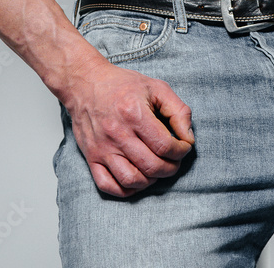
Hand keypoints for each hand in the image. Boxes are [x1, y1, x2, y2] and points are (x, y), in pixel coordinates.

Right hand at [66, 58, 194, 197]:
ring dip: (151, 181)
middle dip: (171, 168)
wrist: (85, 84)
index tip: (184, 146)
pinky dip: (126, 190)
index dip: (181, 151)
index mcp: (134, 113)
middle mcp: (117, 134)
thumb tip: (189, 137)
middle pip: (151, 166)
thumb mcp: (155, 87)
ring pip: (131, 180)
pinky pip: (108, 186)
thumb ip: (178, 110)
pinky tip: (137, 179)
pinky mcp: (91, 157)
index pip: (165, 146)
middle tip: (174, 160)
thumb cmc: (122, 85)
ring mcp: (102, 148)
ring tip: (156, 169)